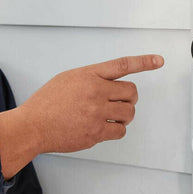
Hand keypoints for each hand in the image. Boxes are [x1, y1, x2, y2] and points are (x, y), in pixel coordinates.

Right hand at [0, 54, 162, 177]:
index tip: (159, 61)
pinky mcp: (95, 132)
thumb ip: (92, 78)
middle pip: (132, 93)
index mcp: (89, 75)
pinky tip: (106, 128)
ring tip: (112, 116)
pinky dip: (117, 130)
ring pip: (129, 113)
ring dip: (125, 115)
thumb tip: (111, 84)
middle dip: (130, 99)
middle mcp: (95, 92)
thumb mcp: (68, 79)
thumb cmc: (47, 103)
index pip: (122, 65)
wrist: (33, 126)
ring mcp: (96, 113)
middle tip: (122, 103)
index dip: (144, 62)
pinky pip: (120, 131)